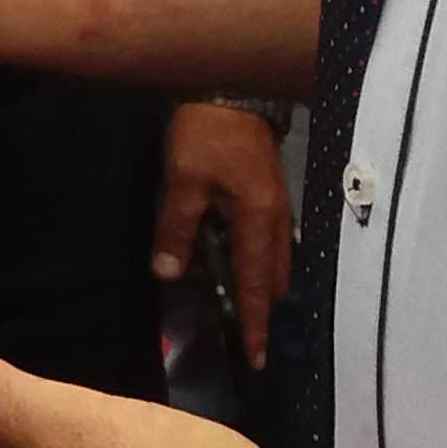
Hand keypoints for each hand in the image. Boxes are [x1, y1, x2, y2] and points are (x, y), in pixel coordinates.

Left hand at [151, 104, 288, 369]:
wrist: (231, 90)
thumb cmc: (206, 136)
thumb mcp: (182, 182)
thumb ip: (176, 230)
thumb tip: (168, 274)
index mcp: (258, 221)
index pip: (257, 285)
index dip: (256, 322)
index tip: (258, 358)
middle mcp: (276, 220)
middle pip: (274, 278)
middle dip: (264, 310)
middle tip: (250, 340)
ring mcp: (278, 206)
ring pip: (276, 260)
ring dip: (262, 286)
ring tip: (247, 311)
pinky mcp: (270, 194)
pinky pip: (270, 242)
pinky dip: (259, 262)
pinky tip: (241, 265)